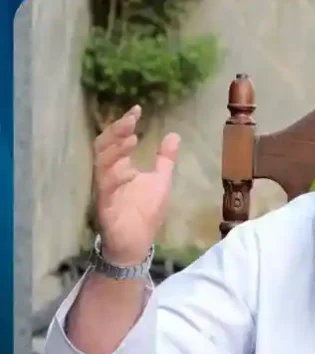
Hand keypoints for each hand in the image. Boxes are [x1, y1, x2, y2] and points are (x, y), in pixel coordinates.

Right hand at [93, 105, 179, 264]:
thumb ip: (165, 159)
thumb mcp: (160, 181)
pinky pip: (106, 190)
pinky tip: (129, 171)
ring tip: (132, 139)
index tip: (137, 110)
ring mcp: (105, 190)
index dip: (123, 124)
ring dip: (115, 151)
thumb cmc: (145, 212)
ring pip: (101, 165)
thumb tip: (173, 135)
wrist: (136, 243)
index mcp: (119, 167)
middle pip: (103, 147)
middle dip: (115, 132)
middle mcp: (108, 175)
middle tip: (130, 120)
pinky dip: (116, 179)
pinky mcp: (105, 207)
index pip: (117, 140)